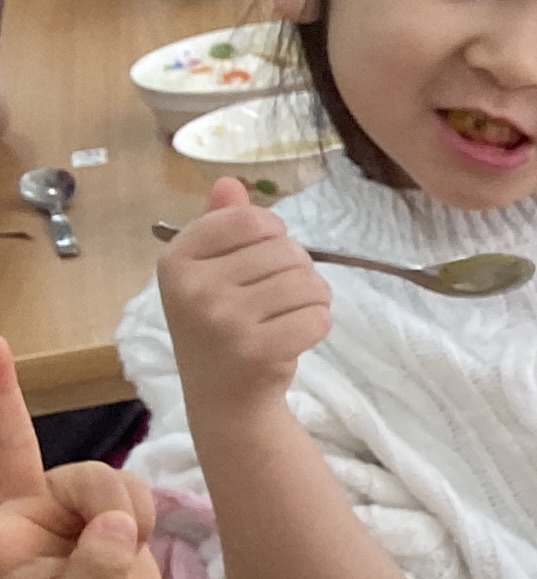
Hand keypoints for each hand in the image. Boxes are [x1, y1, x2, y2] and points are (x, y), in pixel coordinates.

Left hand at [0, 342, 163, 578]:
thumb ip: (94, 572)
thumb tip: (116, 525)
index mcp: (6, 532)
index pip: (1, 455)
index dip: (0, 401)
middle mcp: (31, 508)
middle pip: (79, 474)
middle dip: (107, 505)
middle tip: (117, 548)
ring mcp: (68, 506)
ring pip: (113, 480)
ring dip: (130, 518)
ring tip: (121, 558)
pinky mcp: (105, 507)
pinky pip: (136, 488)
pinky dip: (144, 517)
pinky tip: (131, 545)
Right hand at [157, 177, 331, 411]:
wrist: (222, 396)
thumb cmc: (219, 324)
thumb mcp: (207, 272)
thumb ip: (220, 226)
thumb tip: (229, 182)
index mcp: (177, 260)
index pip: (252, 219)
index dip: (274, 235)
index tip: (261, 259)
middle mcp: (194, 288)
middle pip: (286, 250)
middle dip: (296, 270)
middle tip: (275, 298)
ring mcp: (224, 321)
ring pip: (308, 282)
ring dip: (312, 297)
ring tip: (285, 316)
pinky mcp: (258, 351)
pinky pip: (318, 317)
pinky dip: (317, 325)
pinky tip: (292, 337)